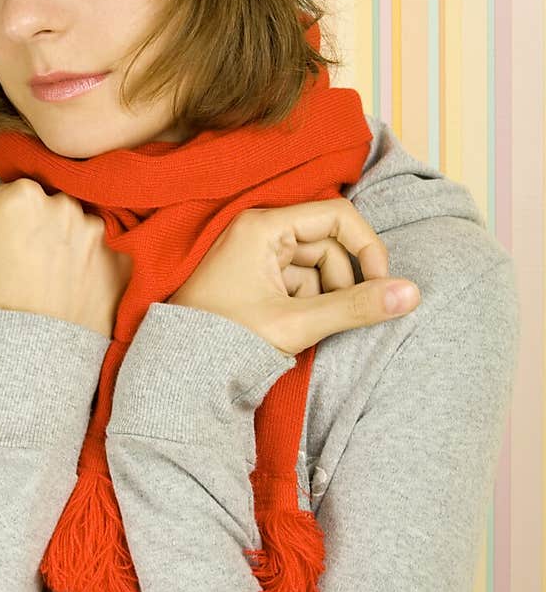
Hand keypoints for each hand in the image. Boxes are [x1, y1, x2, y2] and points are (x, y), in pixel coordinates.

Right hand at [0, 178, 132, 338]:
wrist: (34, 366)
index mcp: (22, 197)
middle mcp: (66, 206)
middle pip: (29, 212)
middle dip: (18, 234)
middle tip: (12, 275)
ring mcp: (99, 234)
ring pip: (61, 231)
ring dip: (50, 248)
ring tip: (39, 286)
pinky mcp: (119, 261)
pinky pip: (92, 253)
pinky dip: (80, 267)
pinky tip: (65, 292)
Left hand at [166, 196, 420, 356]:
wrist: (179, 375)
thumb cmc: (225, 343)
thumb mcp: (297, 324)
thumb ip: (356, 307)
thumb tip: (412, 293)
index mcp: (262, 227)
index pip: (335, 215)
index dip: (366, 246)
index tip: (383, 283)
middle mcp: (258, 233)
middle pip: (328, 244)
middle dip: (342, 281)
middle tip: (337, 317)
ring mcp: (255, 257)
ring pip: (316, 267)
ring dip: (325, 296)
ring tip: (306, 328)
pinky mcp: (254, 280)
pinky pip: (298, 283)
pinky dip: (308, 304)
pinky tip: (294, 330)